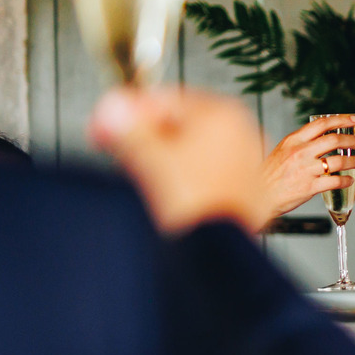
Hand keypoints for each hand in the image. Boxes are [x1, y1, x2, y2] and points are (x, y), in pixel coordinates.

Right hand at [89, 87, 267, 233]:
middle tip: (115, 152)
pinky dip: (187, 183)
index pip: (166, 100)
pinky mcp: (252, 198)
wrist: (216, 253)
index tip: (101, 128)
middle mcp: (246, 135)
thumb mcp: (147, 156)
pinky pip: (211, 180)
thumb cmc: (189, 202)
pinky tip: (167, 198)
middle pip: (183, 128)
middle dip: (146, 139)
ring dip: (164, 161)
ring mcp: (253, 167)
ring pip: (196, 155)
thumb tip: (113, 108)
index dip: (127, 113)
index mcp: (224, 114)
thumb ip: (126, 128)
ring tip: (140, 179)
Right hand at [261, 114, 354, 222]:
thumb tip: (323, 137)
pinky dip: (346, 180)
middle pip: (334, 140)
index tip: (353, 120)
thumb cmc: (270, 174)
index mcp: (294, 140)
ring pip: (339, 161)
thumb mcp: (282, 151)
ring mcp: (306, 170)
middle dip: (353, 141)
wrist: (259, 195)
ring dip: (354, 161)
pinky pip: (335, 181)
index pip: (321, 124)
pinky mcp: (309, 187)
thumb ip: (301, 144)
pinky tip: (349, 180)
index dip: (341, 120)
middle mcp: (300, 152)